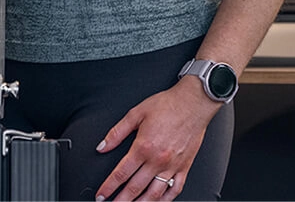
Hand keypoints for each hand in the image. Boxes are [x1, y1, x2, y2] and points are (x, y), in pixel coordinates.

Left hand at [95, 79, 220, 199]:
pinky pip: (174, 190)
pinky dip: (165, 200)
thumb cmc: (167, 105)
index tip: (101, 195)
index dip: (109, 186)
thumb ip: (117, 132)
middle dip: (121, 200)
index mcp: (143, 147)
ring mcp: (172, 166)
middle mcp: (157, 160)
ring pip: (154, 194)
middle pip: (134, 188)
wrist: (193, 103)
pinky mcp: (184, 168)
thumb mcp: (136, 113)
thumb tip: (102, 146)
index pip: (121, 173)